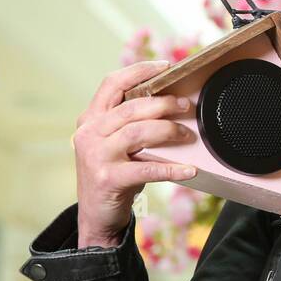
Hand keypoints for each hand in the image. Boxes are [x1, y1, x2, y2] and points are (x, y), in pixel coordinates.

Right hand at [74, 60, 198, 247]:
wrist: (97, 213)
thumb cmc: (114, 171)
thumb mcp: (115, 142)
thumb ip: (130, 121)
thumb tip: (171, 100)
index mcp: (91, 118)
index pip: (112, 83)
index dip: (139, 71)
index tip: (166, 67)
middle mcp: (90, 133)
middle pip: (131, 108)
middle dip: (163, 103)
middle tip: (187, 105)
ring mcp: (97, 156)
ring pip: (138, 132)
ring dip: (168, 130)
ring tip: (188, 134)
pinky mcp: (108, 179)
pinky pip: (147, 169)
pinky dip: (172, 168)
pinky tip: (190, 169)